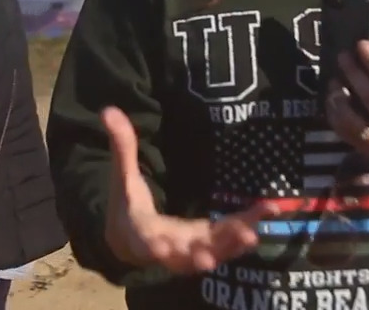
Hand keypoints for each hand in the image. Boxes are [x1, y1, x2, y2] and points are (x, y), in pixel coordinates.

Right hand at [101, 107, 275, 273]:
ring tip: (252, 235)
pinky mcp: (205, 246)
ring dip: (230, 246)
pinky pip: (225, 245)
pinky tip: (260, 224)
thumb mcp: (122, 177)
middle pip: (182, 255)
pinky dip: (241, 238)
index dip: (152, 246)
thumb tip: (108, 110)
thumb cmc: (127, 205)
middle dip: (198, 255)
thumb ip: (121, 147)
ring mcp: (188, 250)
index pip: (145, 241)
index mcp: (142, 231)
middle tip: (211, 259)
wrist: (132, 239)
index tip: (160, 248)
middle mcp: (167, 247)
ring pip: (210, 252)